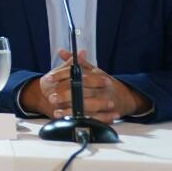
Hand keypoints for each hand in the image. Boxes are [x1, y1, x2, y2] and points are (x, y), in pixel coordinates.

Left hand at [23, 48, 144, 121]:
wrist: (123, 97)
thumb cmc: (103, 82)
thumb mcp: (92, 70)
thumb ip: (76, 62)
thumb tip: (61, 51)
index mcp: (98, 76)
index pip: (78, 75)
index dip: (62, 76)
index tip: (48, 78)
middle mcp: (102, 90)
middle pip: (82, 92)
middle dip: (65, 95)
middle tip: (51, 97)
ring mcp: (104, 103)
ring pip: (86, 107)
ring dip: (70, 110)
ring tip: (56, 110)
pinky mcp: (104, 114)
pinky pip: (91, 118)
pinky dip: (80, 118)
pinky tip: (67, 118)